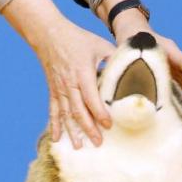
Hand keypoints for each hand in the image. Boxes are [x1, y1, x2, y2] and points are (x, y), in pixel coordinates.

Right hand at [0, 0, 115, 148]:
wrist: (48, 35)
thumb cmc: (76, 39)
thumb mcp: (98, 44)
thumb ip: (114, 58)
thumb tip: (132, 68)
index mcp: (82, 72)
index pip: (91, 97)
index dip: (99, 112)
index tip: (109, 124)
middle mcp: (69, 83)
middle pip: (78, 110)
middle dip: (88, 128)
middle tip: (99, 142)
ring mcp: (59, 88)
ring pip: (66, 114)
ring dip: (72, 131)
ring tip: (79, 146)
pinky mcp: (53, 90)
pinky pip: (54, 110)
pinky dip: (55, 125)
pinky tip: (57, 138)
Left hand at [112, 14, 181, 105]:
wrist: (132, 29)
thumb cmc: (131, 40)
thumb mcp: (133, 50)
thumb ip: (136, 63)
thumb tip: (134, 84)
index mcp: (165, 47)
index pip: (181, 61)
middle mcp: (171, 54)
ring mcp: (170, 60)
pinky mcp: (167, 67)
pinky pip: (178, 79)